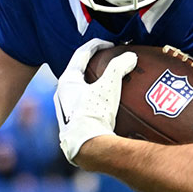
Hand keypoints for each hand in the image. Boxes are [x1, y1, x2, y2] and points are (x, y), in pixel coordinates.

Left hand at [54, 38, 136, 163]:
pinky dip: (94, 99)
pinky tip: (106, 106)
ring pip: (79, 89)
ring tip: (108, 83)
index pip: (81, 54)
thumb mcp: (109, 86)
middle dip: (93, 64)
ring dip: (93, 83)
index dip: (97, 45)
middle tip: (109, 61)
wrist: (86, 147)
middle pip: (78, 71)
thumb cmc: (94, 114)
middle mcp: (62, 94)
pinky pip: (83, 105)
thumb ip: (119, 67)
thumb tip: (130, 56)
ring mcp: (65, 110)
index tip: (111, 44)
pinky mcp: (72, 124)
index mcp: (67, 80)